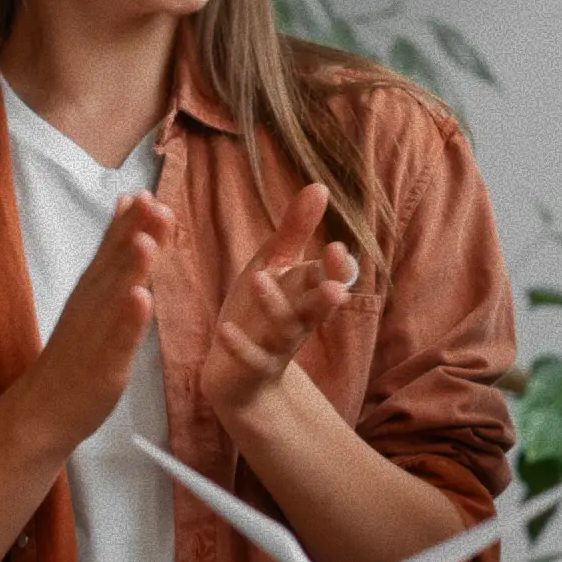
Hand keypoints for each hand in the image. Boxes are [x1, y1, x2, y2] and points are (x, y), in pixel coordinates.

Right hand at [23, 191, 172, 447]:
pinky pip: (117, 339)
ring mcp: (95, 335)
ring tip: (145, 239)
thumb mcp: (92, 303)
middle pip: (114, 265)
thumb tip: (126, 216)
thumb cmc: (74, 356)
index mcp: (91, 292)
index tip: (147, 193)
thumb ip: (110, 262)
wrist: (42, 410)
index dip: (129, 222)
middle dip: (134, 233)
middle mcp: (90, 306)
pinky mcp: (102, 365)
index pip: (111, 250)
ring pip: (115, 296)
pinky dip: (129, 319)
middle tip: (153, 203)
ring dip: (130, 267)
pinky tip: (141, 298)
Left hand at [201, 182, 355, 422]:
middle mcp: (298, 319)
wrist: (242, 375)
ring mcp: (278, 345)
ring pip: (283, 329)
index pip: (326, 277)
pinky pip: (250, 358)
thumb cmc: (259, 312)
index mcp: (305, 292)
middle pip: (315, 307)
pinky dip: (239, 346)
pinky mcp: (254, 368)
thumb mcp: (274, 265)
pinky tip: (225, 331)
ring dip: (274, 306)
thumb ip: (296, 230)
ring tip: (259, 279)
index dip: (334, 268)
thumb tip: (321, 186)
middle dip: (324, 297)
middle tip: (336, 287)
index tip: (337, 249)